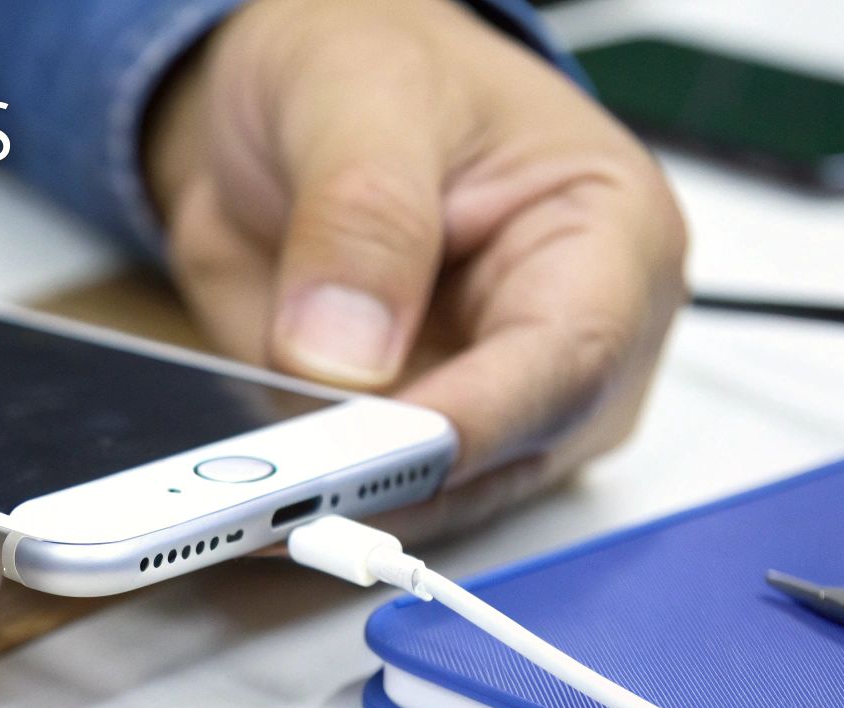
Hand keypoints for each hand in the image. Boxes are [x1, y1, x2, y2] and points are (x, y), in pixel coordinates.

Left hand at [146, 0, 686, 538]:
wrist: (292, 99)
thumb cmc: (369, 65)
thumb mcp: (358, 94)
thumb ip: (360, 213)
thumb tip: (345, 352)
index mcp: (609, 233)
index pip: (569, 357)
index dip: (472, 420)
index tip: (375, 447)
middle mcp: (571, 338)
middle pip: (508, 455)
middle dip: (393, 482)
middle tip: (280, 490)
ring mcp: (494, 401)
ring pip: (436, 501)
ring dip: (337, 505)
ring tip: (234, 494)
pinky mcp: (414, 437)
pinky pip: (368, 497)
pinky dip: (302, 501)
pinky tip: (237, 487)